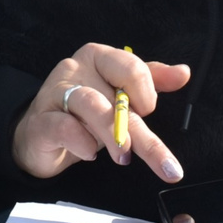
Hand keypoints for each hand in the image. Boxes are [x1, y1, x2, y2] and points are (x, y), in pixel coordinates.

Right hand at [12, 44, 189, 184]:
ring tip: (125, 157)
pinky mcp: (41, 121)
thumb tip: (183, 73)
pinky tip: (89, 153)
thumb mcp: (118, 95)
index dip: (146, 94)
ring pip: (91, 106)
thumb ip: (150, 81)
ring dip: (114, 135)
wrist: (38, 134)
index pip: (132, 67)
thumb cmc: (83, 112)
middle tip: (167, 165)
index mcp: (99, 58)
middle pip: (116, 96)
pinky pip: (64, 127)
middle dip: (144, 135)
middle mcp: (76, 69)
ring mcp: (55, 93)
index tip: (147, 113)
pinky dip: (81, 142)